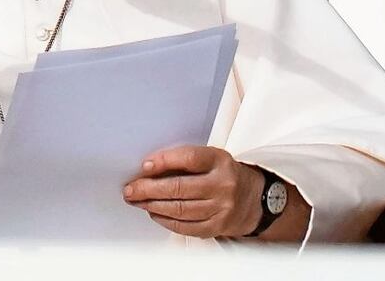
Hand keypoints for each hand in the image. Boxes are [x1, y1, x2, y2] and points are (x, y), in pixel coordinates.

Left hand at [123, 145, 264, 238]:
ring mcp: (221, 208)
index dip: (164, 161)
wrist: (254, 199)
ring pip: (180, 209)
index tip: (144, 166)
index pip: (188, 158)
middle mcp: (222, 184)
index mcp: (219, 161)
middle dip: (149, 189)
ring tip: (137, 201)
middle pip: (179, 188)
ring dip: (153, 205)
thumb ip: (184, 160)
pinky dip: (165, 220)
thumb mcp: (211, 158)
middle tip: (131, 189)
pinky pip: (185, 226)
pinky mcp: (217, 226)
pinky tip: (154, 214)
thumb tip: (149, 168)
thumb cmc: (224, 175)